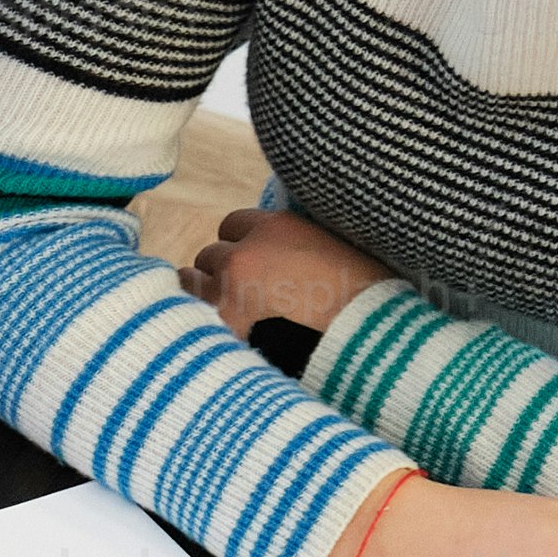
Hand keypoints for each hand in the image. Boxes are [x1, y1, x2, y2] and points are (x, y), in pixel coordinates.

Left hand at [187, 206, 391, 344]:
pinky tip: (212, 331)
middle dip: (221, 273)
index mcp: (275, 225)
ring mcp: (233, 282)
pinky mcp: (228, 316)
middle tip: (242, 296)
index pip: (231, 225)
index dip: (239, 246)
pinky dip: (200, 321)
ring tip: (227, 315)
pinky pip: (192, 312)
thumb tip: (274, 254)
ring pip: (192, 281)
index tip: (250, 265)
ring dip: (207, 295)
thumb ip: (290, 242)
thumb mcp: (326, 246)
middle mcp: (247, 248)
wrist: (365, 326)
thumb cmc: (358, 295)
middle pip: (209, 254)